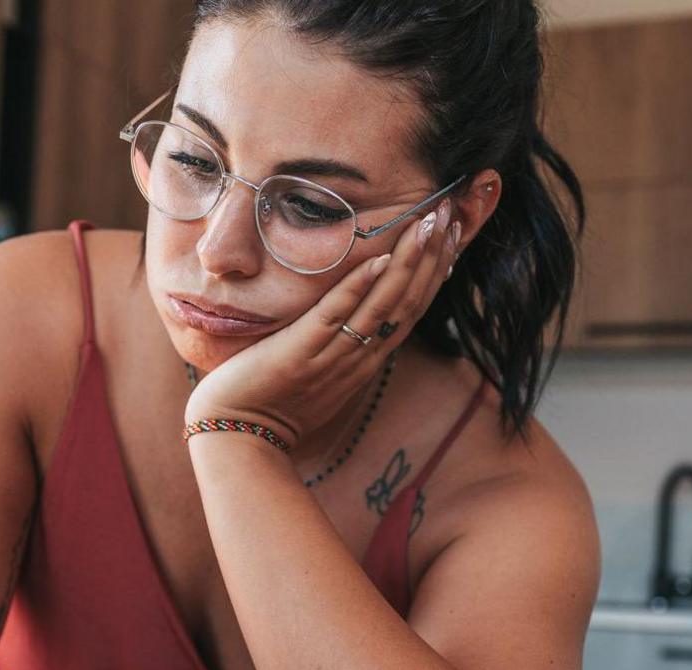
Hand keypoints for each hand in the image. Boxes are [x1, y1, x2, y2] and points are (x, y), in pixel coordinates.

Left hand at [182, 198, 461, 448]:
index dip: (436, 269)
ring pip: (383, 303)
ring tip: (427, 223)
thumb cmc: (275, 400)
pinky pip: (336, 314)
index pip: (413, 307)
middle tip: (449, 213)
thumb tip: (356, 306)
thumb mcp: (323, 370)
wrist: (240, 434)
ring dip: (409, 261)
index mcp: (367, 358)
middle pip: (409, 300)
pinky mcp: (302, 350)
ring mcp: (333, 354)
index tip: (450, 232)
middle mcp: (360, 356)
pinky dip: (359, 286)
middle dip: (432, 255)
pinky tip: (380, 258)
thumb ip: (343, 341)